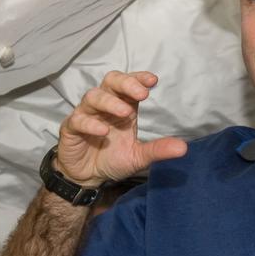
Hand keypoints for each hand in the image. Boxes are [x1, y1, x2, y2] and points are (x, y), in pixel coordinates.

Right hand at [56, 71, 186, 186]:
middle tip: (141, 93)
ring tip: (125, 112)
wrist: (87, 177)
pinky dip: (90, 123)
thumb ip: (157, 150)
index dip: (138, 78)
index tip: (153, 80)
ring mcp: (86, 115)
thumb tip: (183, 148)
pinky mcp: (71, 129)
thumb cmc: (111, 159)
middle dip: (126, 83)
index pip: (129, 84)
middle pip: (110, 81)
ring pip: (93, 97)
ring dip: (109, 102)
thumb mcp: (138, 157)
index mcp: (123, 107)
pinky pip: (78, 120)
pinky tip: (103, 131)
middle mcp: (104, 106)